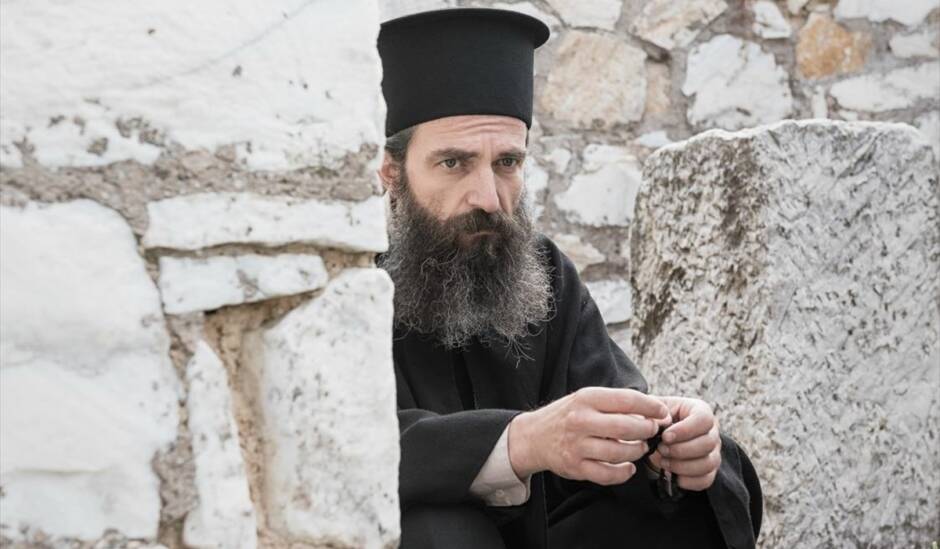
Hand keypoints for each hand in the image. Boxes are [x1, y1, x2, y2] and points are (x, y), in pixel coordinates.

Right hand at [509, 387, 669, 485]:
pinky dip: (623, 473)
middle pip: (625, 427)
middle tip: (652, 432)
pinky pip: (608, 474)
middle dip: (646, 431)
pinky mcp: (575, 467)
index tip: (662, 412)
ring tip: (639, 448)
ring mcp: (577, 446)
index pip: (626, 400)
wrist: (533, 437)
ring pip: (619, 453)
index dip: (650, 407)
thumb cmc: (567, 416)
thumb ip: (615, 404)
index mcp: (586, 399)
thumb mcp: (586, 399)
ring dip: (637, 452)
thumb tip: (652, 411)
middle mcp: (580, 421)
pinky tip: (628, 467)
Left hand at [647, 396, 720, 490]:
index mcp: (700, 410)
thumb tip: (664, 422)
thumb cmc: (655, 421)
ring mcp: (713, 452)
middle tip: (661, 449)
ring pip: (708, 463)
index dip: (685, 430)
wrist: (654, 439)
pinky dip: (687, 481)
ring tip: (664, 461)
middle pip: (708, 443)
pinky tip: (672, 475)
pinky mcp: (709, 470)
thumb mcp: (652, 411)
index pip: (704, 419)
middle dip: (681, 450)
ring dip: (682, 466)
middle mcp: (711, 431)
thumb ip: (656, 413)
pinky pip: (706, 480)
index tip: (666, 437)